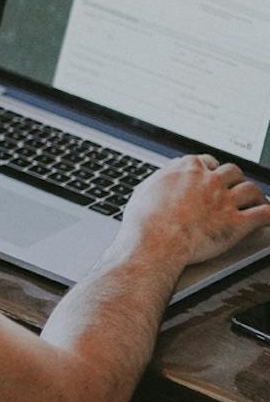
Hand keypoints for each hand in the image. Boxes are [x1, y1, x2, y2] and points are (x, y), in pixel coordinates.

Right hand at [119, 154, 269, 269]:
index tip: (212, 176)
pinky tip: (269, 217)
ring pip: (252, 189)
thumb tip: (164, 178)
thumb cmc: (145, 219)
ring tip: (257, 202)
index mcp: (187, 168)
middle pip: (233, 172)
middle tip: (235, 189)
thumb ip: (162, 179)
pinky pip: (265, 214)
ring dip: (255, 195)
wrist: (156, 241)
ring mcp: (225, 200)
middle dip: (235, 180)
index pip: (208, 161)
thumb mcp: (146, 188)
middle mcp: (209, 180)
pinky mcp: (237, 222)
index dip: (212, 169)